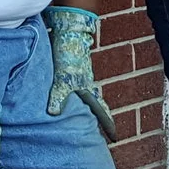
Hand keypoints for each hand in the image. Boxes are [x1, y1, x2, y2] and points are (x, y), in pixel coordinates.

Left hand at [43, 5, 115, 140]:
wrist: (69, 31)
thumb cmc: (69, 55)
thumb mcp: (62, 79)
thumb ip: (58, 96)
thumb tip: (53, 113)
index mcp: (88, 88)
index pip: (101, 110)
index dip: (107, 124)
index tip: (114, 137)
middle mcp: (86, 84)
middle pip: (95, 104)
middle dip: (99, 118)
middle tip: (101, 131)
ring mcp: (80, 76)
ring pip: (86, 96)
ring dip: (85, 106)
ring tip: (82, 118)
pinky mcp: (71, 68)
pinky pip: (74, 87)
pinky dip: (71, 95)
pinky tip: (65, 97)